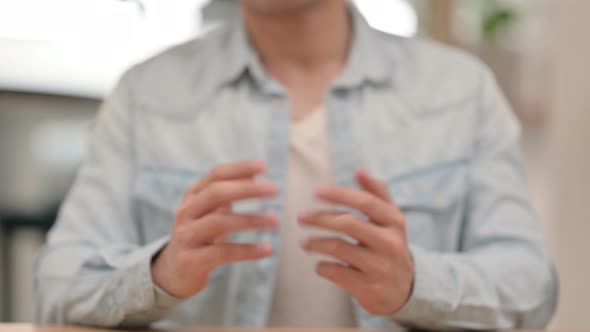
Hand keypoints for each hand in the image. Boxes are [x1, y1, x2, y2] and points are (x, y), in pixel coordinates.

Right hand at [151, 160, 277, 297]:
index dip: (239, 168)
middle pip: (215, 194)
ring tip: (275, 221)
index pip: (216, 175)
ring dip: (251, 220)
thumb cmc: (200, 236)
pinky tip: (267, 249)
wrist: (174, 272)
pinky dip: (247, 250)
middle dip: (246, 189)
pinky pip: (222, 252)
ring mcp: (186, 236)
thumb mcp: (211, 212)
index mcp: (193, 196)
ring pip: (219, 222)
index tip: (264, 166)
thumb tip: (254, 174)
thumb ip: (228, 194)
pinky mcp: (191, 261)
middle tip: (273, 190)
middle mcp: (186, 212)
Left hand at [298, 169, 414, 314]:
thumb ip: (377, 194)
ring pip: (339, 247)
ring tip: (303, 242)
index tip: (316, 192)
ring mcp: (379, 266)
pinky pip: (336, 272)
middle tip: (300, 217)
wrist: (405, 291)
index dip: (339, 194)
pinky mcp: (368, 288)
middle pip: (348, 223)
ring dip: (315, 242)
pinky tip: (318, 264)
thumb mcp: (391, 221)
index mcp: (394, 222)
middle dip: (320, 217)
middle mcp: (390, 243)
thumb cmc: (390, 247)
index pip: (365, 202)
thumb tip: (360, 170)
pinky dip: (322, 266)